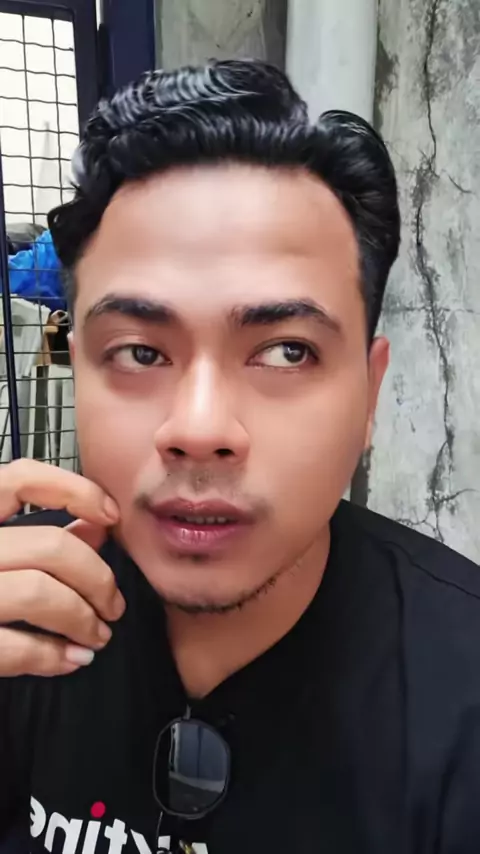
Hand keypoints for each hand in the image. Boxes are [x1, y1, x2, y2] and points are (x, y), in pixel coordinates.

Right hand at [0, 459, 124, 676]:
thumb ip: (38, 537)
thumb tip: (97, 528)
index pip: (20, 479)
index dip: (74, 491)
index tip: (110, 516)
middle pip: (50, 546)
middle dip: (97, 578)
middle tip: (113, 606)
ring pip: (39, 593)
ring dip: (82, 619)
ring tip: (98, 636)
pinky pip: (15, 647)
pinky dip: (53, 656)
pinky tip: (70, 659)